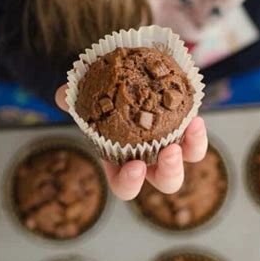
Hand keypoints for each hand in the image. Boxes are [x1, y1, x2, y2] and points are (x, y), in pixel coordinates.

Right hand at [55, 85, 207, 200]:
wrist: (126, 75)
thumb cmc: (103, 95)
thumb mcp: (86, 95)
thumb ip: (73, 97)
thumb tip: (62, 95)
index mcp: (120, 161)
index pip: (124, 185)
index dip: (130, 182)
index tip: (134, 167)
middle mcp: (149, 159)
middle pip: (164, 181)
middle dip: (169, 172)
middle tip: (169, 153)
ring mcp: (169, 145)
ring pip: (186, 161)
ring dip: (190, 151)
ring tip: (190, 130)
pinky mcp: (184, 129)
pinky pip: (195, 140)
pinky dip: (196, 133)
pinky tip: (194, 119)